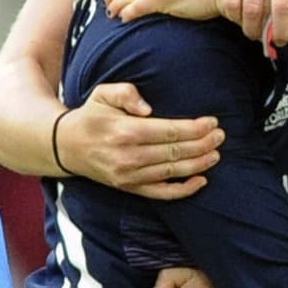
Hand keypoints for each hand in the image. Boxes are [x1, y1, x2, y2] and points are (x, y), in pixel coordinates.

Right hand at [56, 82, 222, 199]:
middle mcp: (128, 156)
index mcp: (124, 131)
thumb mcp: (103, 94)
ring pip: (172, 172)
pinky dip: (183, 190)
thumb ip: (126, 93)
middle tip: (221, 136)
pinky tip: (201, 180)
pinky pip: (161, 194)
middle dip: (202, 144)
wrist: (66, 147)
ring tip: (216, 154)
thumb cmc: (91, 116)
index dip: (193, 128)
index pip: (167, 131)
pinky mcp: (130, 188)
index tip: (212, 122)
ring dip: (198, 164)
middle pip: (174, 152)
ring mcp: (129, 176)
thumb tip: (148, 109)